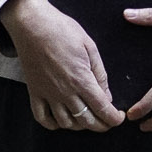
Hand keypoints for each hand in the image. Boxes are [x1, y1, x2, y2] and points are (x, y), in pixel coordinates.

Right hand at [0, 0, 123, 132]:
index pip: (102, 109)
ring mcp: (47, 94)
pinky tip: (62, 121)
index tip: (119, 118)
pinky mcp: (34, 93)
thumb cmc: (63, 31)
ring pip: (66, 123)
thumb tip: (106, 95)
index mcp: (81, 79)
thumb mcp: (90, 47)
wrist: (32, 25)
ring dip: (80, 126)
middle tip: (108, 122)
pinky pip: (42, 118)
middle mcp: (64, 92)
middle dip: (101, 125)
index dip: (114, 118)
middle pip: (86, 121)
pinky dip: (53, 125)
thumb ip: (100, 74)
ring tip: (88, 118)